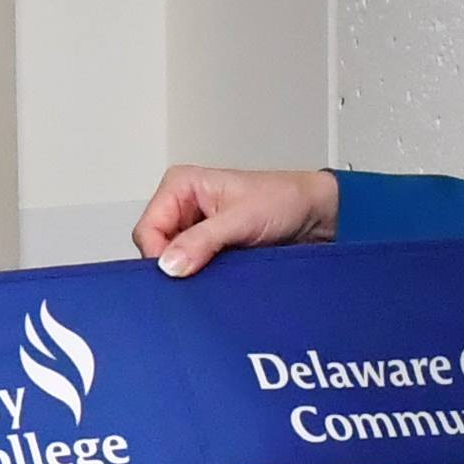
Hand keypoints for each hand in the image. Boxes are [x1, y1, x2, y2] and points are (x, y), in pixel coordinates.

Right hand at [135, 164, 334, 274]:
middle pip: (156, 248)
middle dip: (175, 265)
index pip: (147, 229)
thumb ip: (201, 241)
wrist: (315, 216)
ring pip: (172, 262)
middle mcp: (182, 206)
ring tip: (218, 270)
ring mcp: (193, 229)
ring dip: (191, 272)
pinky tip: (219, 278)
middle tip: (202, 273)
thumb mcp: (241, 220)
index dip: (159, 255)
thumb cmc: (284, 200)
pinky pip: (190, 270)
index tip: (180, 272)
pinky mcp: (207, 249)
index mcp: (180, 185)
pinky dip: (201, 278)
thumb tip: (169, 264)